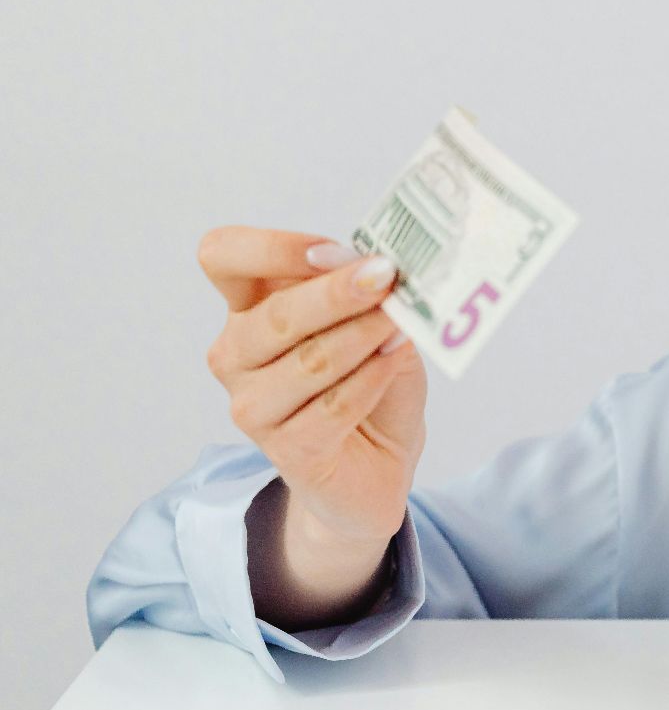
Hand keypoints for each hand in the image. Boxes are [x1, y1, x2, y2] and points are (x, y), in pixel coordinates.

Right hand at [199, 226, 427, 548]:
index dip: (271, 248)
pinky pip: (332, 407)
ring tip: (402, 322)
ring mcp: (254, 407)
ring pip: (308, 361)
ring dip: (362, 335)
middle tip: (386, 277)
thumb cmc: (372, 378)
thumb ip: (368, 294)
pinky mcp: (288, 451)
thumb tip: (373, 266)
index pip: (224, 257)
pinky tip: (395, 360)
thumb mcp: (376, 322)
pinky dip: (371, 378)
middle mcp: (237, 355)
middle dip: (335, 293)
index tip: (332, 252)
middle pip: (274, 315)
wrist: (380, 461)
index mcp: (250, 307)